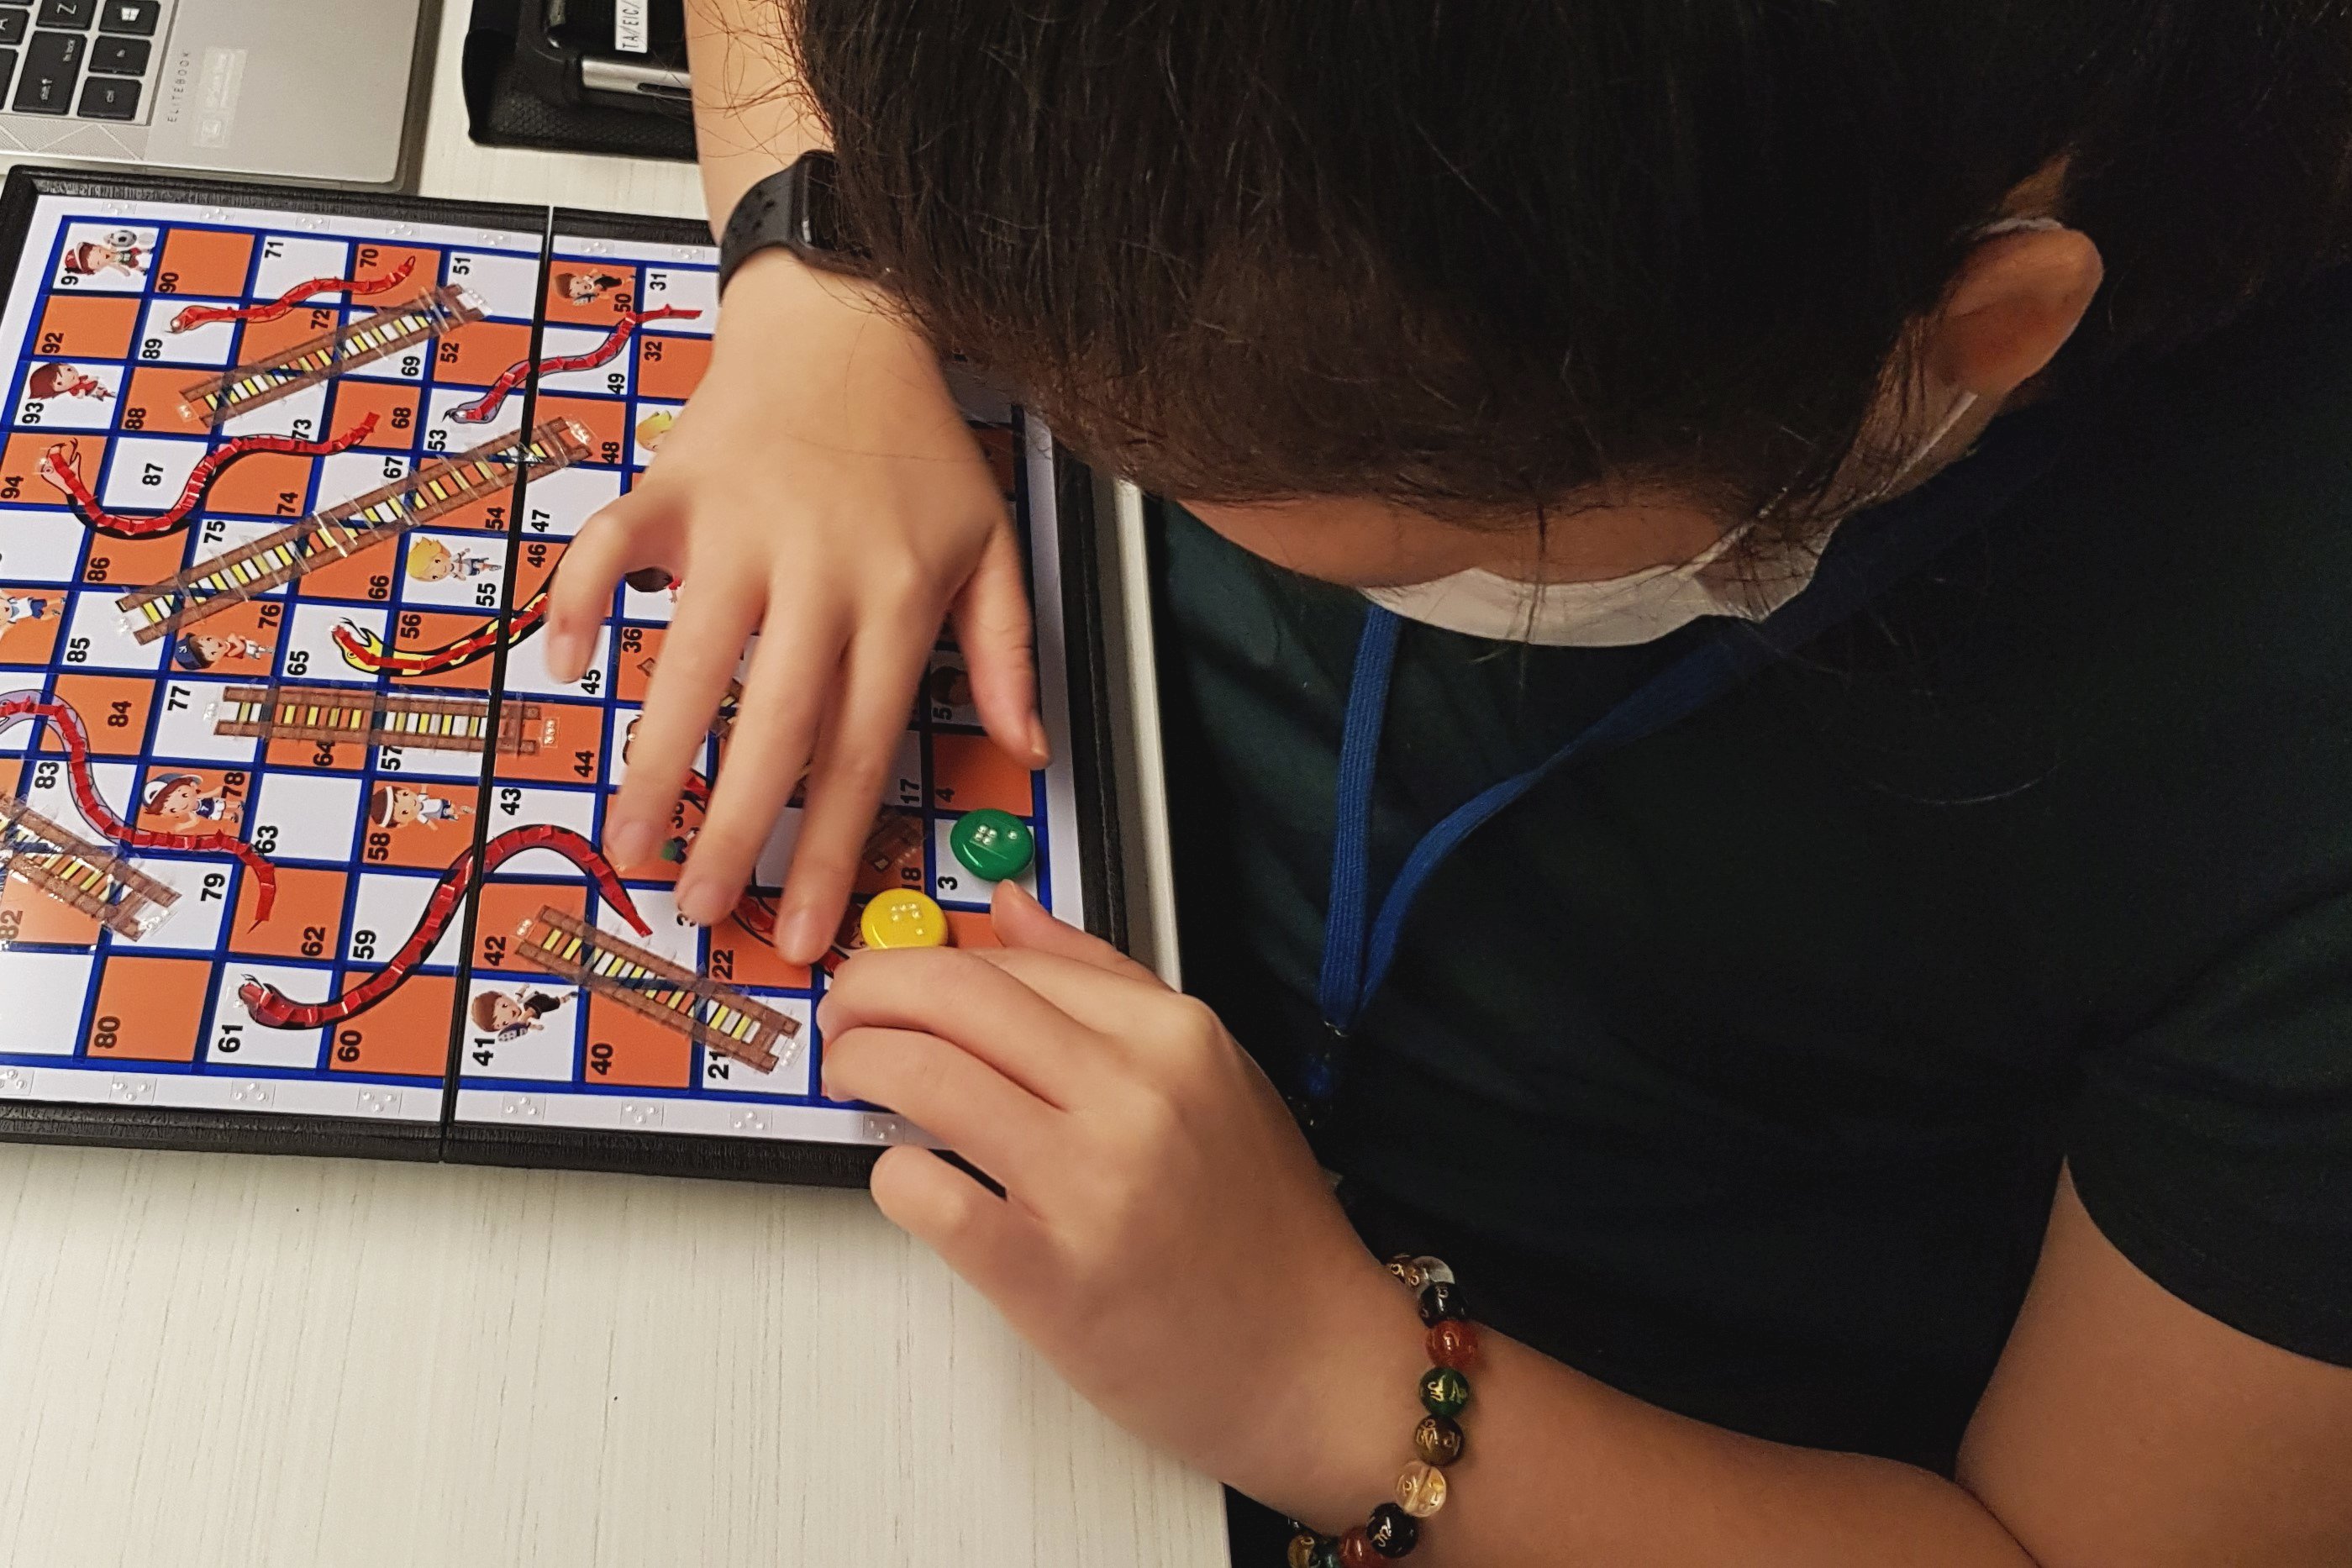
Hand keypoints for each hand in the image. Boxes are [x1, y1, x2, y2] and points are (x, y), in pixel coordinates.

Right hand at [544, 255, 1046, 959]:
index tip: (806, 924)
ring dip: (654, 756)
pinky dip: (580, 599)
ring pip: (692, 658)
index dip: (833, 847)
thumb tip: (1030, 748)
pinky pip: (612, 547)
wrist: (848, 317)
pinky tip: (563, 665)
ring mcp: (740, 528)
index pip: (864, 749)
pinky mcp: (675, 487)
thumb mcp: (991, 543)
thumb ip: (1007, 651)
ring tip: (627, 836)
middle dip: (738, 828)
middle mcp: (819, 572)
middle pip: (777, 724)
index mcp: (897, 599)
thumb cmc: (918, 443)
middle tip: (703, 907)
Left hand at [818, 883, 1427, 1525]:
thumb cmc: (1263, 1228)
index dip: (924, 963)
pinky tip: (906, 1177)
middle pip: (952, 999)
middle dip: (868, 995)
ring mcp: (1090, 1184)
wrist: (1315, 1361)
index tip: (893, 982)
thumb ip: (1107, 983)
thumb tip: (1012, 910)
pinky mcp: (1049, 1275)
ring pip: (923, 1076)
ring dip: (861, 1068)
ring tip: (855, 1082)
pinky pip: (927, 1195)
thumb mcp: (1213, 1073)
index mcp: (1172, 1036)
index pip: (1008, 961)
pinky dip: (893, 1177)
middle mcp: (1133, 1095)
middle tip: (845, 1020)